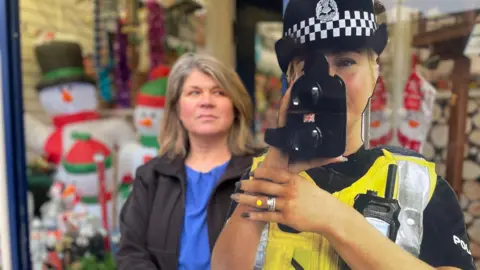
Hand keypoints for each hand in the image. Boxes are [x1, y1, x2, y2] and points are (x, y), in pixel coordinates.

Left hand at [231, 166, 350, 233]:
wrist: (329, 215)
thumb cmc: (316, 198)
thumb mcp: (304, 183)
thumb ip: (290, 180)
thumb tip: (274, 174)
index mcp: (293, 180)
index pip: (272, 173)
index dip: (259, 172)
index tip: (251, 173)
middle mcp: (289, 191)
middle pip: (263, 186)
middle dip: (248, 185)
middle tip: (238, 184)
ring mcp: (287, 205)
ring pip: (262, 201)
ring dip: (246, 199)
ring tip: (236, 197)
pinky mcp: (287, 218)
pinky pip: (268, 216)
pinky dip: (255, 215)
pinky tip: (247, 214)